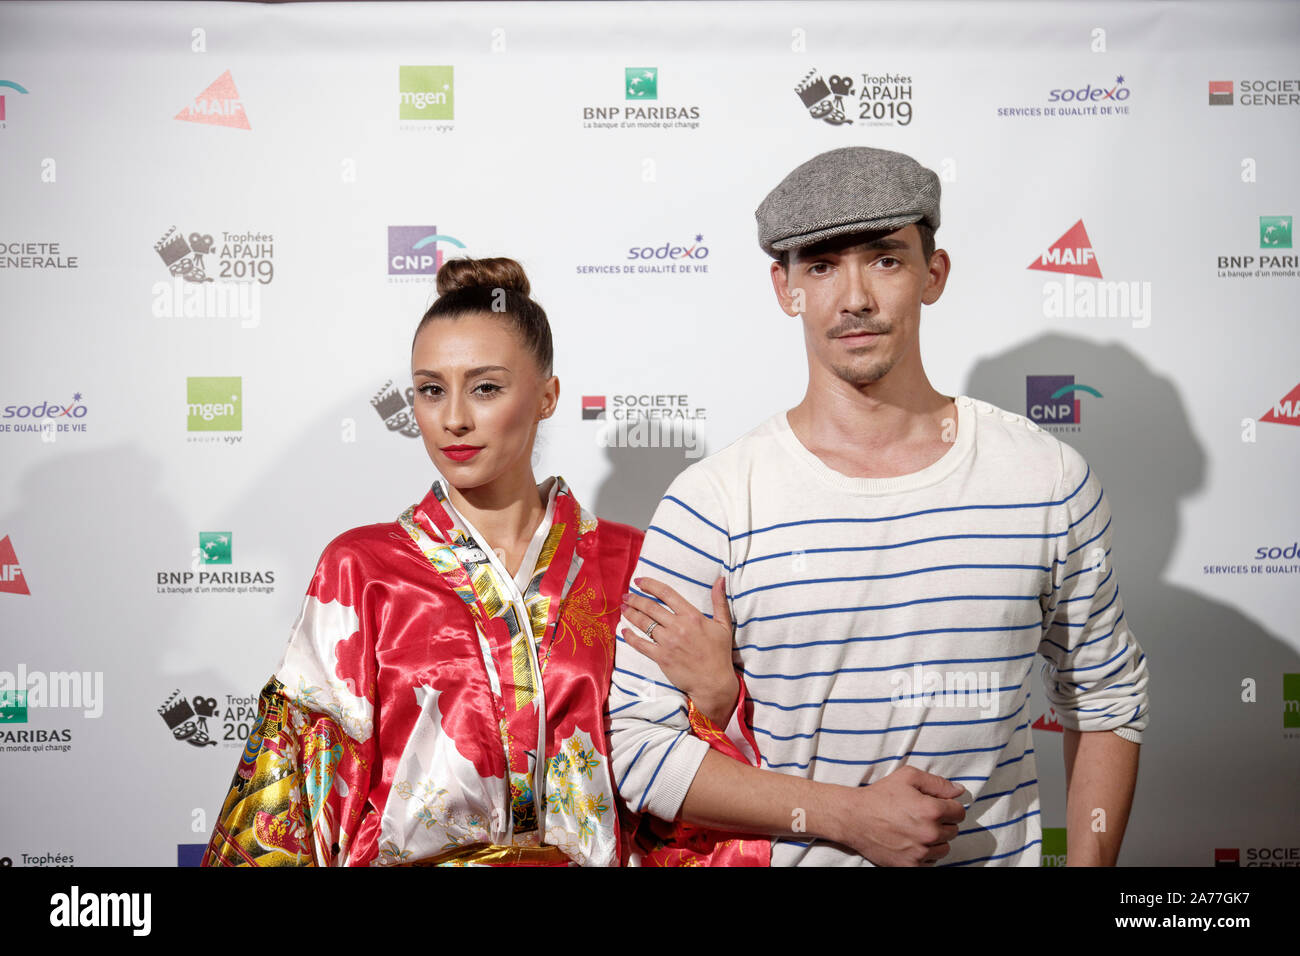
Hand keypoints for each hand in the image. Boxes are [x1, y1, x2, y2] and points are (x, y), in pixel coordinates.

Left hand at [621, 575, 738, 727]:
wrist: (714, 682)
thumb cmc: (719, 653)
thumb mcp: (724, 624)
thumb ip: (719, 601)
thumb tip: (720, 579)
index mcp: (692, 616)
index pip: (666, 593)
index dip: (650, 585)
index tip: (639, 582)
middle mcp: (678, 627)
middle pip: (650, 607)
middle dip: (635, 599)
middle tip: (626, 596)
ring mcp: (668, 642)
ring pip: (644, 623)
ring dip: (631, 614)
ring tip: (623, 608)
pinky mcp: (661, 658)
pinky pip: (640, 644)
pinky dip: (630, 637)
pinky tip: (624, 631)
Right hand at [835, 765, 967, 865]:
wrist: (854, 818)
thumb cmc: (880, 795)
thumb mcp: (907, 777)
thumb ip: (937, 783)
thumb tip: (959, 791)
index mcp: (931, 810)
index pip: (959, 812)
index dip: (949, 806)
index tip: (937, 805)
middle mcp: (929, 833)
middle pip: (953, 831)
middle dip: (942, 822)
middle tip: (923, 816)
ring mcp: (920, 852)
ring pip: (944, 848)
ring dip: (936, 840)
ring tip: (917, 829)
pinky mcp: (910, 866)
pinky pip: (931, 862)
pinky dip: (925, 854)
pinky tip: (912, 842)